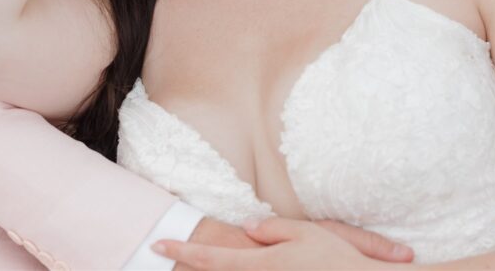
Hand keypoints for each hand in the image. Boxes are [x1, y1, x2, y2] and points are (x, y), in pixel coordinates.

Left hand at [158, 217, 409, 269]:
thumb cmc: (338, 260)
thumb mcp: (306, 233)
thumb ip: (272, 229)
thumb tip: (249, 228)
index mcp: (262, 263)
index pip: (211, 259)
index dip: (181, 252)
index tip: (157, 245)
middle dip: (187, 268)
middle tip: (161, 258)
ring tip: (188, 264)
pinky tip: (230, 268)